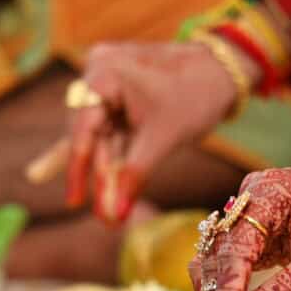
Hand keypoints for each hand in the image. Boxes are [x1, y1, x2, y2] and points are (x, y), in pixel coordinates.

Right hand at [30, 41, 260, 224]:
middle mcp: (99, 74)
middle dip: (98, 177)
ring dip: (106, 173)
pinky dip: (109, 158)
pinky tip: (69, 179)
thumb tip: (114, 216)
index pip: (83, 128)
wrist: (221, 74)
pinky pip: (109, 132)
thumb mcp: (163, 138)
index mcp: (104, 73)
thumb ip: (135, 174)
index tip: (74, 202)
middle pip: (90, 135)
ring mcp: (108, 85)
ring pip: (101, 138)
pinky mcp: (119, 99)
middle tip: (104, 217)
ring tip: (108, 213)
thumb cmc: (194, 97)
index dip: (78, 168)